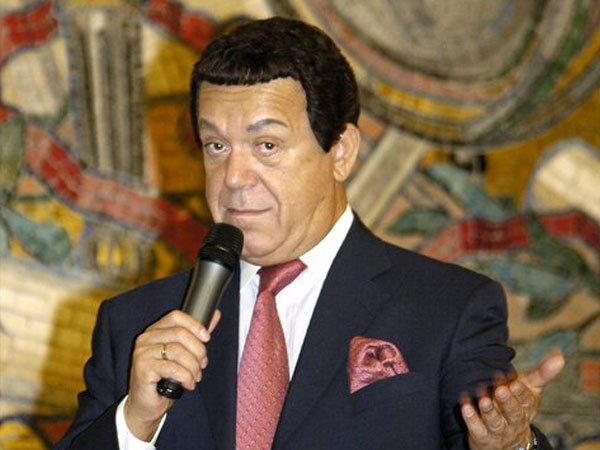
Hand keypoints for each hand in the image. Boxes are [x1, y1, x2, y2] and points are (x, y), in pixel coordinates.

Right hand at [124, 310, 220, 440]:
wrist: (145, 405)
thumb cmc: (164, 379)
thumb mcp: (183, 354)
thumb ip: (196, 335)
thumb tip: (215, 315)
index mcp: (155, 331)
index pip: (176, 316)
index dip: (194, 325)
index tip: (207, 338)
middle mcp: (146, 338)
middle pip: (180, 334)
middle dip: (198, 351)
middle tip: (203, 365)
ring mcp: (142, 353)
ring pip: (178, 351)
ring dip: (193, 366)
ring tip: (195, 377)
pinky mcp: (143, 368)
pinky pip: (172, 368)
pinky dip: (186, 377)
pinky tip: (188, 384)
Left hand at [461, 351, 564, 449]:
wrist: (507, 440)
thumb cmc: (517, 405)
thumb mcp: (530, 388)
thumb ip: (542, 373)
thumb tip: (560, 356)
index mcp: (527, 408)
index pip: (526, 401)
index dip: (521, 392)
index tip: (514, 382)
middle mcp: (515, 420)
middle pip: (513, 412)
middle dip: (507, 401)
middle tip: (500, 389)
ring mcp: (499, 430)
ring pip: (495, 422)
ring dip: (489, 410)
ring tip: (482, 399)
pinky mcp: (483, 437)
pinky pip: (477, 429)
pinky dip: (471, 419)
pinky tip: (465, 407)